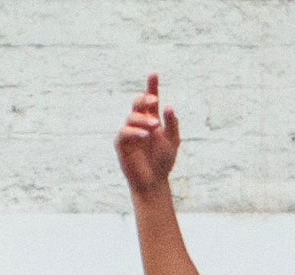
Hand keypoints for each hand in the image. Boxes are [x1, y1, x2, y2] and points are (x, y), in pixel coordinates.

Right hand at [115, 74, 180, 196]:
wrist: (154, 181)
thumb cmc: (164, 161)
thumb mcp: (173, 141)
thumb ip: (172, 124)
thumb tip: (169, 107)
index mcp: (152, 119)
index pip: (151, 100)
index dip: (151, 86)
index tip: (154, 74)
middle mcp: (139, 123)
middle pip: (137, 103)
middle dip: (145, 99)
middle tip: (155, 100)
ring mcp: (129, 132)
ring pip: (132, 117)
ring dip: (143, 119)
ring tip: (155, 126)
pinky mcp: (121, 144)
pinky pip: (124, 133)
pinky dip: (134, 132)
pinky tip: (145, 135)